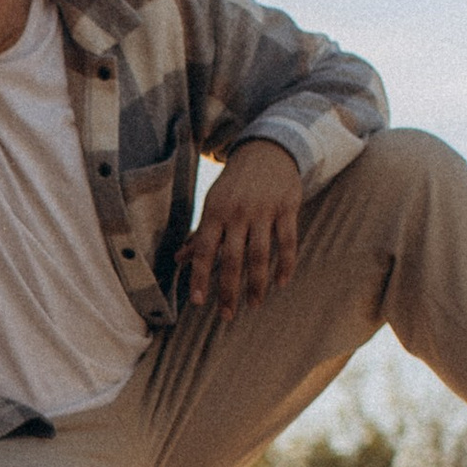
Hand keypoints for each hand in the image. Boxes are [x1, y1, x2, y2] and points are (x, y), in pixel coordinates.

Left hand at [180, 140, 301, 321]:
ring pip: (260, 255)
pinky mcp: (287, 208)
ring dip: (256, 284)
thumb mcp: (213, 204)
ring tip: (254, 305)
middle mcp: (238, 213)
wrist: (267, 150)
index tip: (198, 302)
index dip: (199, 277)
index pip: (204, 250)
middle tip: (227, 316)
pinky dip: (285, 264)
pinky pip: (287, 241)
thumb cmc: (234, 184)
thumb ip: (200, 234)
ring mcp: (263, 211)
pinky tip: (280, 283)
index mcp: (215, 213)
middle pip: (232, 258)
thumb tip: (179, 260)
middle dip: (228, 290)